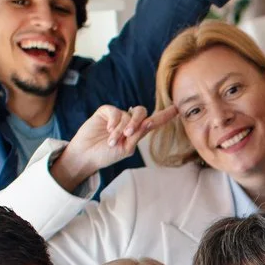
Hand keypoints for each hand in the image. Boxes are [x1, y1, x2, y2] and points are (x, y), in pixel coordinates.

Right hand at [51, 103, 176, 190]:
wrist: (86, 156)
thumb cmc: (106, 155)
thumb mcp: (125, 149)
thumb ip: (137, 135)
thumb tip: (149, 122)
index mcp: (137, 132)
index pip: (153, 121)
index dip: (164, 115)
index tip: (177, 109)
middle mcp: (128, 121)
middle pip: (141, 112)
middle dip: (137, 122)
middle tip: (128, 134)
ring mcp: (117, 116)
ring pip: (127, 115)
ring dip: (121, 129)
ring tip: (111, 141)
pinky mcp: (105, 112)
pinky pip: (115, 111)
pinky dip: (114, 122)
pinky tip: (108, 131)